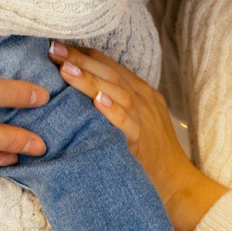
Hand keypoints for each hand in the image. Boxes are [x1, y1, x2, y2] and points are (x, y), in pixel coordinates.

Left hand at [50, 42, 225, 230]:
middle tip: (53, 49)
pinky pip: (127, 122)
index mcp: (141, 92)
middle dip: (81, 59)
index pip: (110, 65)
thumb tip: (81, 93)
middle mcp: (144, 100)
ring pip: (117, 91)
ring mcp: (145, 119)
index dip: (85, 53)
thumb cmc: (151, 154)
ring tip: (65, 69)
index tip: (58, 45)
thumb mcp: (136, 120)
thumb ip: (115, 104)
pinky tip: (96, 101)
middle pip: (111, 72)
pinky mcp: (143, 141)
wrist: (178, 185)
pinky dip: (112, 110)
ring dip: (90, 79)